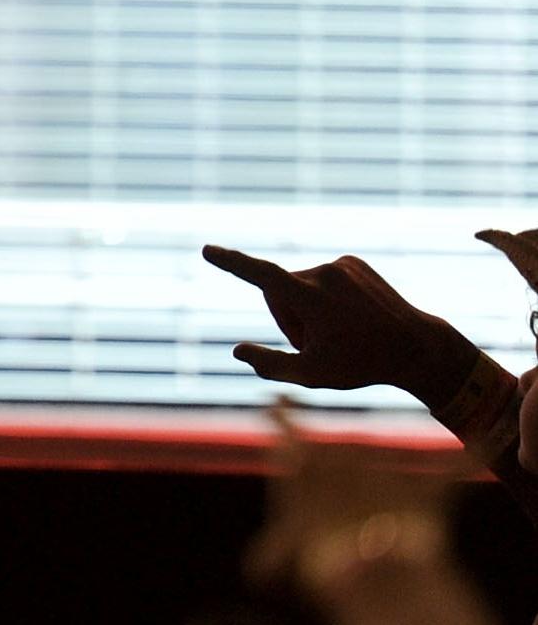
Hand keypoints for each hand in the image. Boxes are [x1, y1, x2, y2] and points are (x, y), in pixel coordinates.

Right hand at [205, 243, 476, 402]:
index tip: (208, 250)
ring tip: (338, 332)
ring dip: (307, 307)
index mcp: (310, 298)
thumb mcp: (314, 374)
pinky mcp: (354, 262)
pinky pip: (323, 277)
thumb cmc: (363, 364)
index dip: (231, 263)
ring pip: (301, 285)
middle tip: (313, 344)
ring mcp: (340, 265)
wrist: (418, 347)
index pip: (260, 275)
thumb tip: (238, 352)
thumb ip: (271, 365)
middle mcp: (322, 274)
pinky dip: (326, 295)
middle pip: (279, 293)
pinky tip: (349, 315)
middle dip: (287, 316)